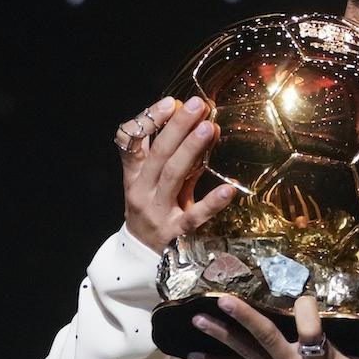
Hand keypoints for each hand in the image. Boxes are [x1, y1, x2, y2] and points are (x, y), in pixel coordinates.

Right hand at [117, 96, 234, 252]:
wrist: (141, 257)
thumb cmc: (154, 210)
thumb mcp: (155, 183)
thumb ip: (173, 157)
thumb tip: (199, 123)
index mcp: (134, 175)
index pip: (129, 141)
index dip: (148, 120)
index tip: (171, 102)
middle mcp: (142, 191)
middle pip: (158, 153)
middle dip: (177, 127)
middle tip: (198, 105)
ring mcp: (158, 212)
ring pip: (172, 176)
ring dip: (190, 150)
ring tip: (208, 128)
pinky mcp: (176, 233)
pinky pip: (194, 216)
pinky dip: (211, 202)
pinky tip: (228, 190)